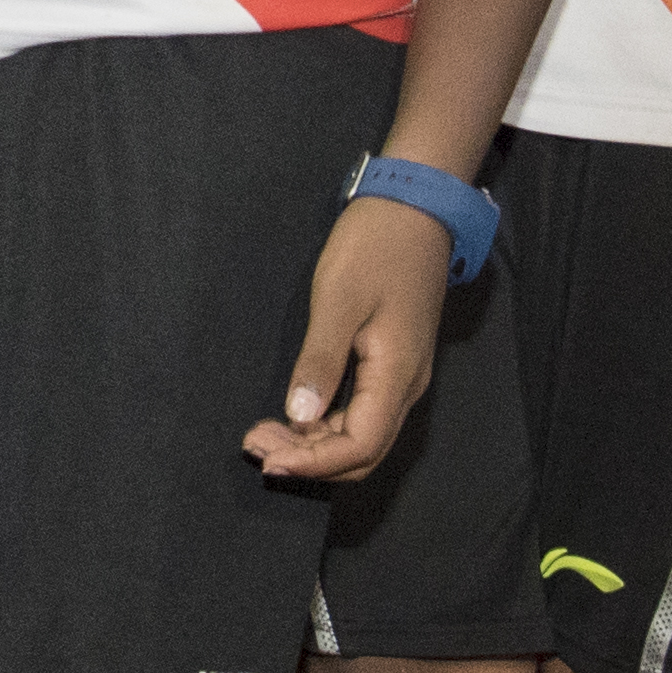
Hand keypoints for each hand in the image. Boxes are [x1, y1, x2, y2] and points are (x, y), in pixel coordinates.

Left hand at [244, 194, 449, 483]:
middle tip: (257, 447)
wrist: (414, 209)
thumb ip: (320, 362)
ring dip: (315, 444)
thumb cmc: (374, 247)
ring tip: (265, 434)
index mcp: (397, 375)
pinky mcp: (392, 363)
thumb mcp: (338, 300)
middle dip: (311, 460)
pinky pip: (361, 411)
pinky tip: (293, 414)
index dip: (314, 463)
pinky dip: (325, 422)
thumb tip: (298, 416)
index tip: (267, 460)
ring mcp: (402, 376)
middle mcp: (406, 386)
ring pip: (361, 435)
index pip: (360, 446)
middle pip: (363, 451)